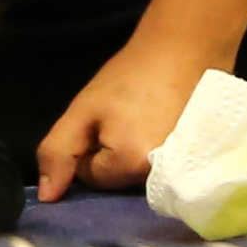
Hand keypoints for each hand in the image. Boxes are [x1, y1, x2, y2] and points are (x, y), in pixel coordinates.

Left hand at [37, 34, 212, 199]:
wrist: (184, 48)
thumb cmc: (130, 76)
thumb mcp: (82, 111)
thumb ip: (59, 153)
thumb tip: (47, 198)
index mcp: (131, 165)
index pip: (92, 177)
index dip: (89, 147)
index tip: (105, 118)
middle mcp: (163, 176)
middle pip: (119, 179)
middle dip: (114, 152)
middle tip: (126, 117)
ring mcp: (186, 167)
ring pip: (139, 173)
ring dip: (135, 151)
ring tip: (146, 119)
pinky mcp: (199, 158)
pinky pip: (164, 167)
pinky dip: (158, 149)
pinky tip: (163, 126)